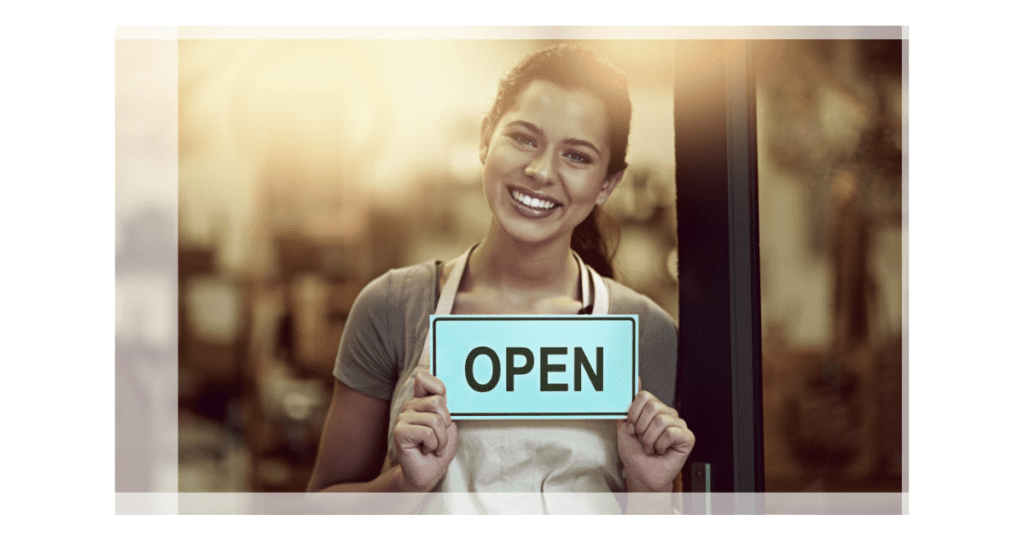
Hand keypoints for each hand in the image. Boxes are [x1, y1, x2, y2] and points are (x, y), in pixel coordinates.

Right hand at [393, 370, 457, 491]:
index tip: (443, 406)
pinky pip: (427, 432)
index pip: (424, 378)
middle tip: (440, 436)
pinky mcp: (399, 432)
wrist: (430, 471)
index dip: (439, 388)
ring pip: (435, 419)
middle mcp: (410, 406)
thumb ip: (445, 405)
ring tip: (434, 445)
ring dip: (441, 438)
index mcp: (421, 401)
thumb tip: (443, 393)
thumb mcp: (448, 423)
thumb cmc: (439, 447)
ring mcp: (402, 418)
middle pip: (438, 402)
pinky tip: (426, 450)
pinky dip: (433, 444)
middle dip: (446, 424)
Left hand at [617, 380, 694, 491]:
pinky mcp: (687, 437)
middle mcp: (667, 414)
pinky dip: (660, 444)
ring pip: (661, 420)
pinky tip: (661, 450)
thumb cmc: (635, 453)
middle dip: (641, 427)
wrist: (641, 474)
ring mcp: (678, 425)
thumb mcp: (624, 426)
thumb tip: (635, 380)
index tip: (632, 427)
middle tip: (642, 439)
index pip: (644, 396)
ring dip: (649, 439)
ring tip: (650, 446)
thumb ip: (628, 404)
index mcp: (653, 410)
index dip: (634, 414)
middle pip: (653, 407)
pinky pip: (671, 432)